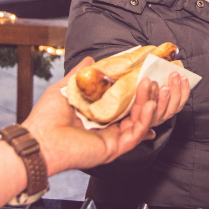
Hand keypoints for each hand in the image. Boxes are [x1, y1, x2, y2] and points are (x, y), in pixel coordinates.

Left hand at [24, 57, 185, 174]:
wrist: (38, 138)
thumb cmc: (47, 117)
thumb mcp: (67, 88)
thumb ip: (81, 74)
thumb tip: (90, 60)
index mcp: (105, 115)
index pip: (135, 101)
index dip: (150, 88)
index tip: (160, 73)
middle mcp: (113, 127)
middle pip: (148, 112)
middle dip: (163, 95)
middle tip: (170, 78)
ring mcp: (115, 138)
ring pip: (146, 121)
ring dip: (155, 102)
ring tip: (156, 85)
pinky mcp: (114, 148)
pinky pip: (137, 133)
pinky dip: (145, 117)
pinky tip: (148, 103)